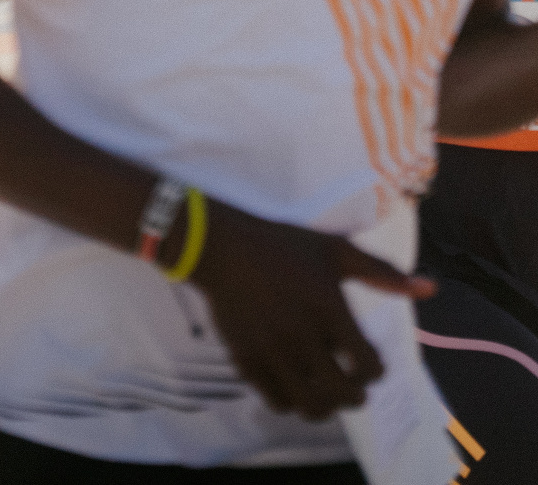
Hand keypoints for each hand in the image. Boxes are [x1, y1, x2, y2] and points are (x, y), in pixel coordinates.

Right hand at [189, 202, 433, 420]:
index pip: (369, 367)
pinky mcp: (247, 359)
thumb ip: (381, 272)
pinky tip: (292, 385)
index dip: (374, 371)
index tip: (365, 362)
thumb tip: (431, 289)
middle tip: (349, 386)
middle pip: (344, 394)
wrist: (221, 248)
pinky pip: (277, 401)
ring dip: (324, 406)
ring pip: (311, 405)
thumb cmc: (281, 246)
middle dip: (354, 395)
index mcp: (330, 311)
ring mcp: (273, 352)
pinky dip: (290, 402)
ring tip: (322, 393)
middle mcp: (304, 337)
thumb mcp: (334, 250)